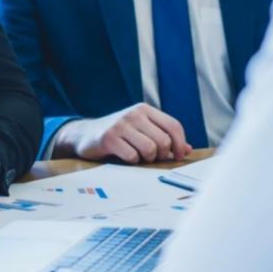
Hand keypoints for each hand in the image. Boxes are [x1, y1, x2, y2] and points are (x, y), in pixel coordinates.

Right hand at [52, 103, 191, 162]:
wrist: (84, 135)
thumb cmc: (118, 135)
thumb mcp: (141, 130)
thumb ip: (163, 137)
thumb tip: (188, 149)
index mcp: (145, 110)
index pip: (173, 125)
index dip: (180, 143)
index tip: (178, 156)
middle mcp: (134, 114)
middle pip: (163, 140)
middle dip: (161, 154)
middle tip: (152, 158)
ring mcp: (121, 125)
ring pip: (150, 149)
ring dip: (147, 159)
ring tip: (138, 157)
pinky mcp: (109, 138)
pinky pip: (132, 156)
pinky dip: (132, 161)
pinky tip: (125, 157)